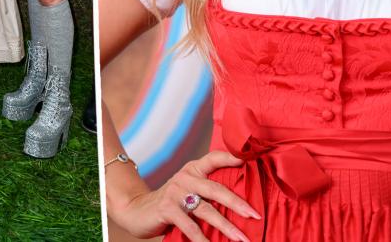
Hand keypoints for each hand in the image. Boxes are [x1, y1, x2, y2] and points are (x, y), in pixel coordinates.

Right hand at [111, 151, 257, 241]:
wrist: (136, 210)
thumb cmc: (171, 202)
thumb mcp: (188, 190)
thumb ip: (207, 191)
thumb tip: (241, 204)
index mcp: (193, 170)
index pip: (213, 158)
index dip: (230, 157)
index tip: (249, 159)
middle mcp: (185, 177)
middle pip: (216, 189)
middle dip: (238, 203)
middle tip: (255, 215)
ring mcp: (175, 192)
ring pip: (206, 210)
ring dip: (226, 226)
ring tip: (241, 238)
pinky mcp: (167, 208)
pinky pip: (190, 226)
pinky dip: (203, 239)